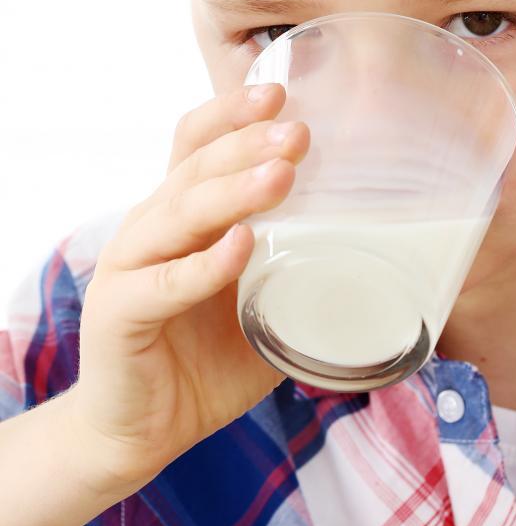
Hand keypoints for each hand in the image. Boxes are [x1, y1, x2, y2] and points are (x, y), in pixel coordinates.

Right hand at [66, 83, 309, 493]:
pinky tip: (239, 247)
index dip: (231, 113)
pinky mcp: (118, 315)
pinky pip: (162, 283)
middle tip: (300, 134)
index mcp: (181, 214)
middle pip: (195, 168)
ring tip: (281, 177)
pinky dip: (203, 265)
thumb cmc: (208, 359)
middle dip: (248, 144)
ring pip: (179, 214)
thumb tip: (388, 254)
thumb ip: (303, 272)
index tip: (281, 93)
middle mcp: (150, 228)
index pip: (196, 143)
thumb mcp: (265, 304)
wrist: (142, 433)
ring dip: (232, 192)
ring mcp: (129, 268)